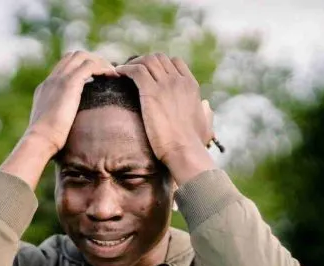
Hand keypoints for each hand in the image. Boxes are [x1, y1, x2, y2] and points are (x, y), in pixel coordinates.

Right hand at [26, 51, 117, 155]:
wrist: (40, 140)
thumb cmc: (46, 141)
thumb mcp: (52, 125)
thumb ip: (60, 120)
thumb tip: (70, 129)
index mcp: (46, 88)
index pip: (65, 67)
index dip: (82, 68)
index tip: (97, 78)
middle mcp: (52, 80)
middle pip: (74, 56)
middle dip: (93, 60)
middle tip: (108, 73)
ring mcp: (59, 79)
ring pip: (82, 56)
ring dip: (100, 62)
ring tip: (112, 73)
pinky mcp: (69, 83)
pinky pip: (89, 65)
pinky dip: (102, 67)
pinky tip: (112, 76)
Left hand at [116, 54, 215, 181]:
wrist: (184, 150)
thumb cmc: (194, 144)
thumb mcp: (206, 125)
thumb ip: (206, 112)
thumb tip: (205, 105)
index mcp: (191, 85)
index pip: (175, 62)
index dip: (160, 64)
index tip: (149, 72)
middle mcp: (178, 80)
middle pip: (158, 58)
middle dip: (143, 62)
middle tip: (132, 72)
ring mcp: (165, 84)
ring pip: (146, 61)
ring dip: (132, 63)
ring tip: (122, 72)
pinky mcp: (151, 91)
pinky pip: (135, 70)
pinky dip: (124, 69)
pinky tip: (117, 74)